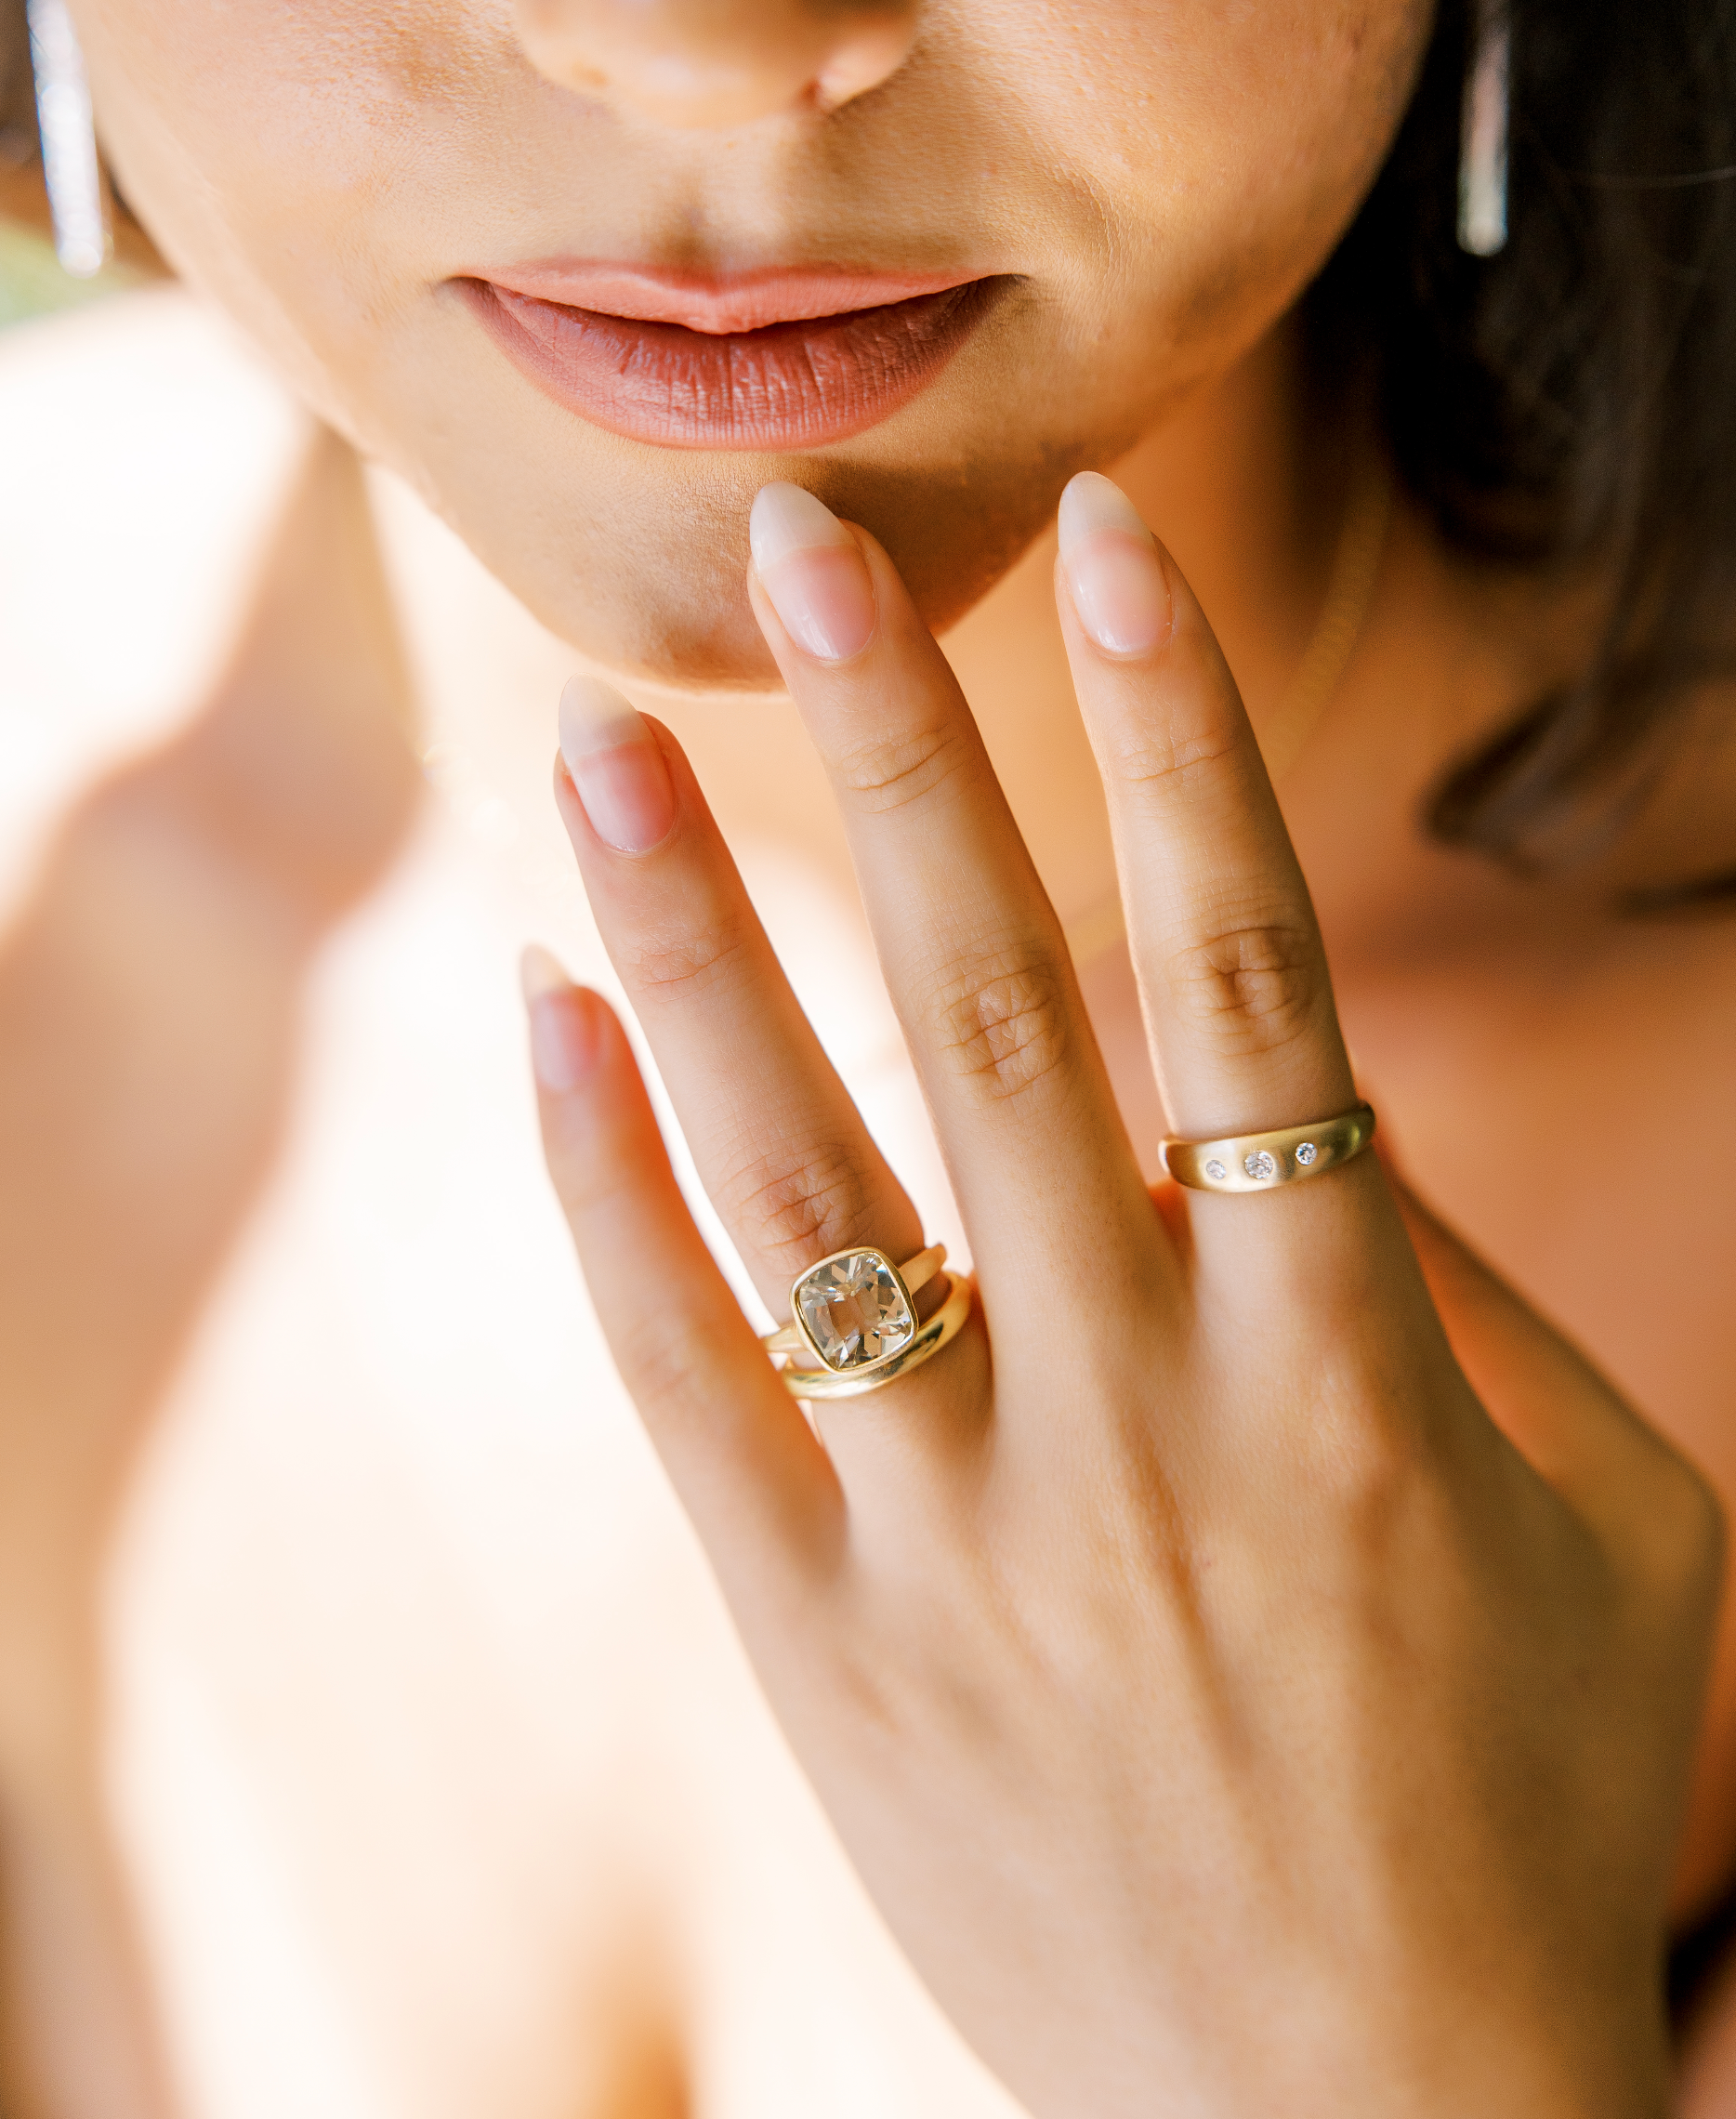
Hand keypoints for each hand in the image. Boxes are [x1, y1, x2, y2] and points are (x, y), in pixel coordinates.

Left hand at [524, 474, 1719, 2117]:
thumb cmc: (1535, 1798)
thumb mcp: (1608, 1519)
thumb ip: (1447, 1286)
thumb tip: (1294, 1072)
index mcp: (1349, 1370)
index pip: (1251, 981)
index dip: (1181, 741)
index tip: (1115, 545)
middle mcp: (1135, 1424)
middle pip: (990, 1019)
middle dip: (903, 753)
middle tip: (800, 552)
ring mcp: (958, 1539)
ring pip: (792, 1179)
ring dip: (690, 935)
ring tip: (601, 737)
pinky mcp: (824, 1647)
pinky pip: (685, 1378)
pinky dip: (607, 1185)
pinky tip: (547, 1014)